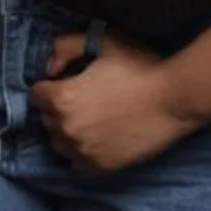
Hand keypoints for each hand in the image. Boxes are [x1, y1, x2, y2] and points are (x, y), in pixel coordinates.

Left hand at [30, 27, 198, 172]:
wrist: (173, 100)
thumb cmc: (139, 66)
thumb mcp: (102, 42)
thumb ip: (66, 45)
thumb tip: (50, 66)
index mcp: (62, 98)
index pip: (36, 94)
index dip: (51, 84)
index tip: (67, 80)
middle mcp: (66, 129)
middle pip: (46, 119)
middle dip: (57, 107)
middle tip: (81, 97)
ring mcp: (83, 152)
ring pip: (58, 143)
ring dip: (66, 130)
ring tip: (89, 118)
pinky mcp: (100, 168)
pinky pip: (76, 162)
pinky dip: (80, 151)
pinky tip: (98, 136)